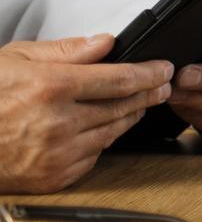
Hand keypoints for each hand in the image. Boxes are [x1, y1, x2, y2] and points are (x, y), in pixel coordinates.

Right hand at [0, 36, 173, 192]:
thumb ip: (67, 51)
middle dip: (149, 94)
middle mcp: (58, 123)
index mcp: (51, 88)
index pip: (120, 79)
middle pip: (123, 107)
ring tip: (139, 103)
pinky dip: (102, 141)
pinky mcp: (53, 178)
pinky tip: (102, 128)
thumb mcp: (17, 59)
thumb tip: (107, 42)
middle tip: (164, 85)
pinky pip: (93, 156)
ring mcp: (56, 154)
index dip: (149, 73)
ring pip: (113, 132)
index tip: (164, 69)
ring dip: (131, 117)